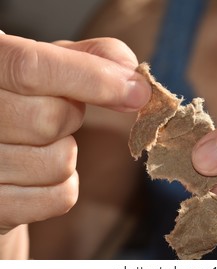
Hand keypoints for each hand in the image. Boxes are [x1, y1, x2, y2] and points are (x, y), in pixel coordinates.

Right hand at [0, 33, 150, 256]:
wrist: (0, 154)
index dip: (93, 79)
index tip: (138, 93)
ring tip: (39, 145)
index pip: (31, 69)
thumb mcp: (57, 65)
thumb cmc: (31, 101)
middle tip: (58, 114)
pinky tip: (38, 175)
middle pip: (49, 120)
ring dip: (66, 154)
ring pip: (58, 163)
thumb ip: (96, 57)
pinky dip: (64, 187)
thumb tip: (136, 82)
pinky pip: (58, 198)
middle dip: (72, 118)